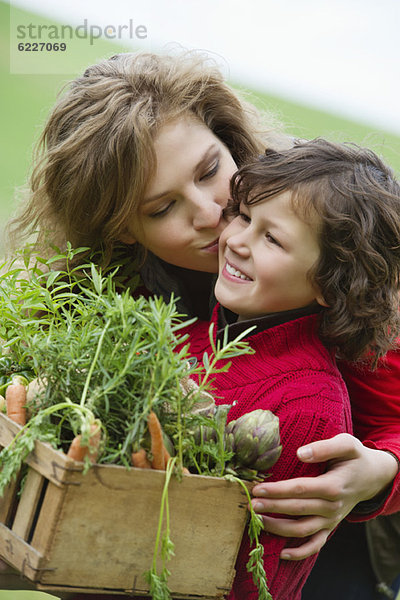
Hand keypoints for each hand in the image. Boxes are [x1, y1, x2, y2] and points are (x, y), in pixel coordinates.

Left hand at [251, 433, 398, 559]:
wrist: (372, 477)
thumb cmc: (355, 457)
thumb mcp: (346, 444)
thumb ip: (324, 447)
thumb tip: (300, 453)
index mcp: (334, 486)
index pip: (300, 489)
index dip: (278, 490)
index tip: (258, 489)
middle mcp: (332, 507)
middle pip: (297, 510)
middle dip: (272, 508)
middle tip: (250, 504)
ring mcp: (331, 520)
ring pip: (302, 530)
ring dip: (279, 528)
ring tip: (257, 520)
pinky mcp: (331, 527)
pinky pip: (316, 545)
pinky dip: (300, 553)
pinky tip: (282, 554)